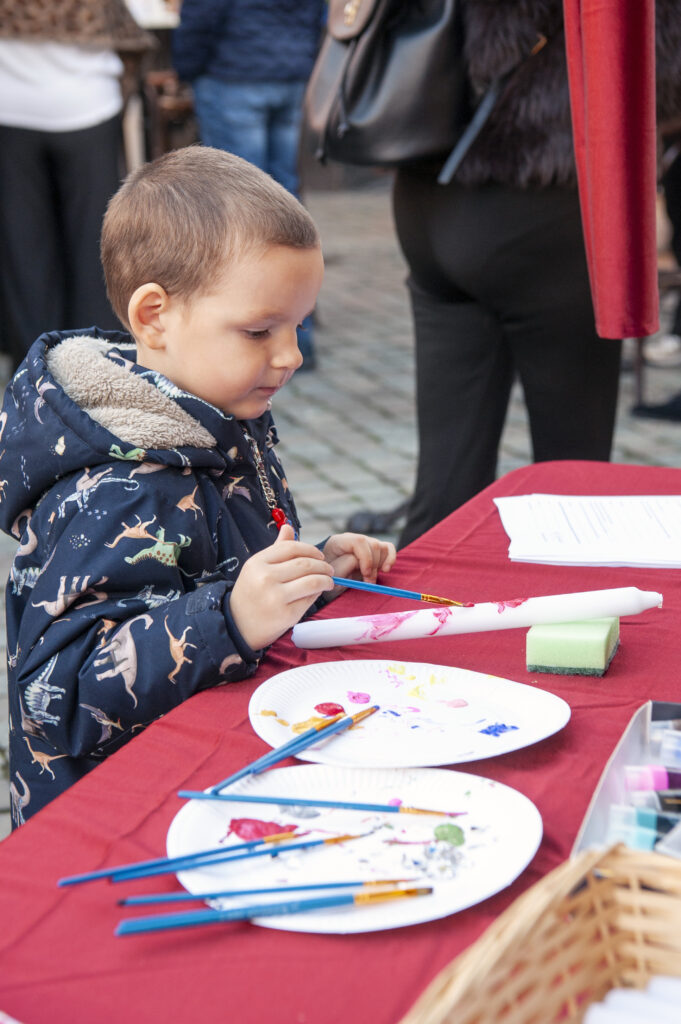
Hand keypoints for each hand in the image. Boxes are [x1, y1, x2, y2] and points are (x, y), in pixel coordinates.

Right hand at [230, 525, 333, 648]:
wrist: (237, 627)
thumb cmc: (250, 594)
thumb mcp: (257, 568)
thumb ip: (276, 549)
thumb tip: (289, 527)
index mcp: (257, 563)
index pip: (291, 547)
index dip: (310, 549)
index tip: (319, 555)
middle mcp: (265, 578)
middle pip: (305, 563)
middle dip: (322, 565)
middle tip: (329, 569)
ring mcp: (276, 597)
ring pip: (312, 580)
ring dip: (326, 579)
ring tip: (328, 580)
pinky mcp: (286, 614)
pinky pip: (310, 598)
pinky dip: (318, 593)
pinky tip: (319, 592)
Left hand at [322, 532, 396, 592]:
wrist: (332, 584)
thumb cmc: (331, 579)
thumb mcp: (334, 573)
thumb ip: (346, 564)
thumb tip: (361, 561)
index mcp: (338, 542)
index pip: (359, 541)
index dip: (366, 558)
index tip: (366, 574)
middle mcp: (353, 539)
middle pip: (372, 545)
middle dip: (373, 566)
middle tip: (368, 581)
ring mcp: (365, 543)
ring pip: (381, 547)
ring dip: (379, 565)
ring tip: (370, 578)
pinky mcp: (374, 551)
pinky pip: (389, 549)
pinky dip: (390, 559)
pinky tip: (385, 570)